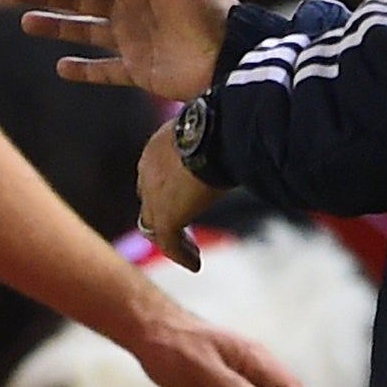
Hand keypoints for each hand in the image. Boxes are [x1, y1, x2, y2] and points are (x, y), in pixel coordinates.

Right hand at [11, 0, 235, 98]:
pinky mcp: (139, 72)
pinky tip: (61, 67)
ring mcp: (134, 41)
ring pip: (86, 31)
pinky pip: (105, 71)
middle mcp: (132, 10)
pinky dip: (84, 71)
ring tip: (26, 23)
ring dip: (57, 27)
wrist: (233, 59)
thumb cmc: (215, 12)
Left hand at [134, 121, 223, 271]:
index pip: (153, 173)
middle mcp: (147, 170)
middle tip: (180, 226)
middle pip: (148, 199)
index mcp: (157, 147)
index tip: (183, 198)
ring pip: (152, 224)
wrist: (217, 132)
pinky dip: (181, 255)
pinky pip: (168, 243)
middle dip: (161, 212)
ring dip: (169, 238)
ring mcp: (153, 194)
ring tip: (188, 251)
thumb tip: (239, 135)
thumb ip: (215, 139)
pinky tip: (195, 264)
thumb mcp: (213, 129)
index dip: (164, 188)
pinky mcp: (165, 216)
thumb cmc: (222, 123)